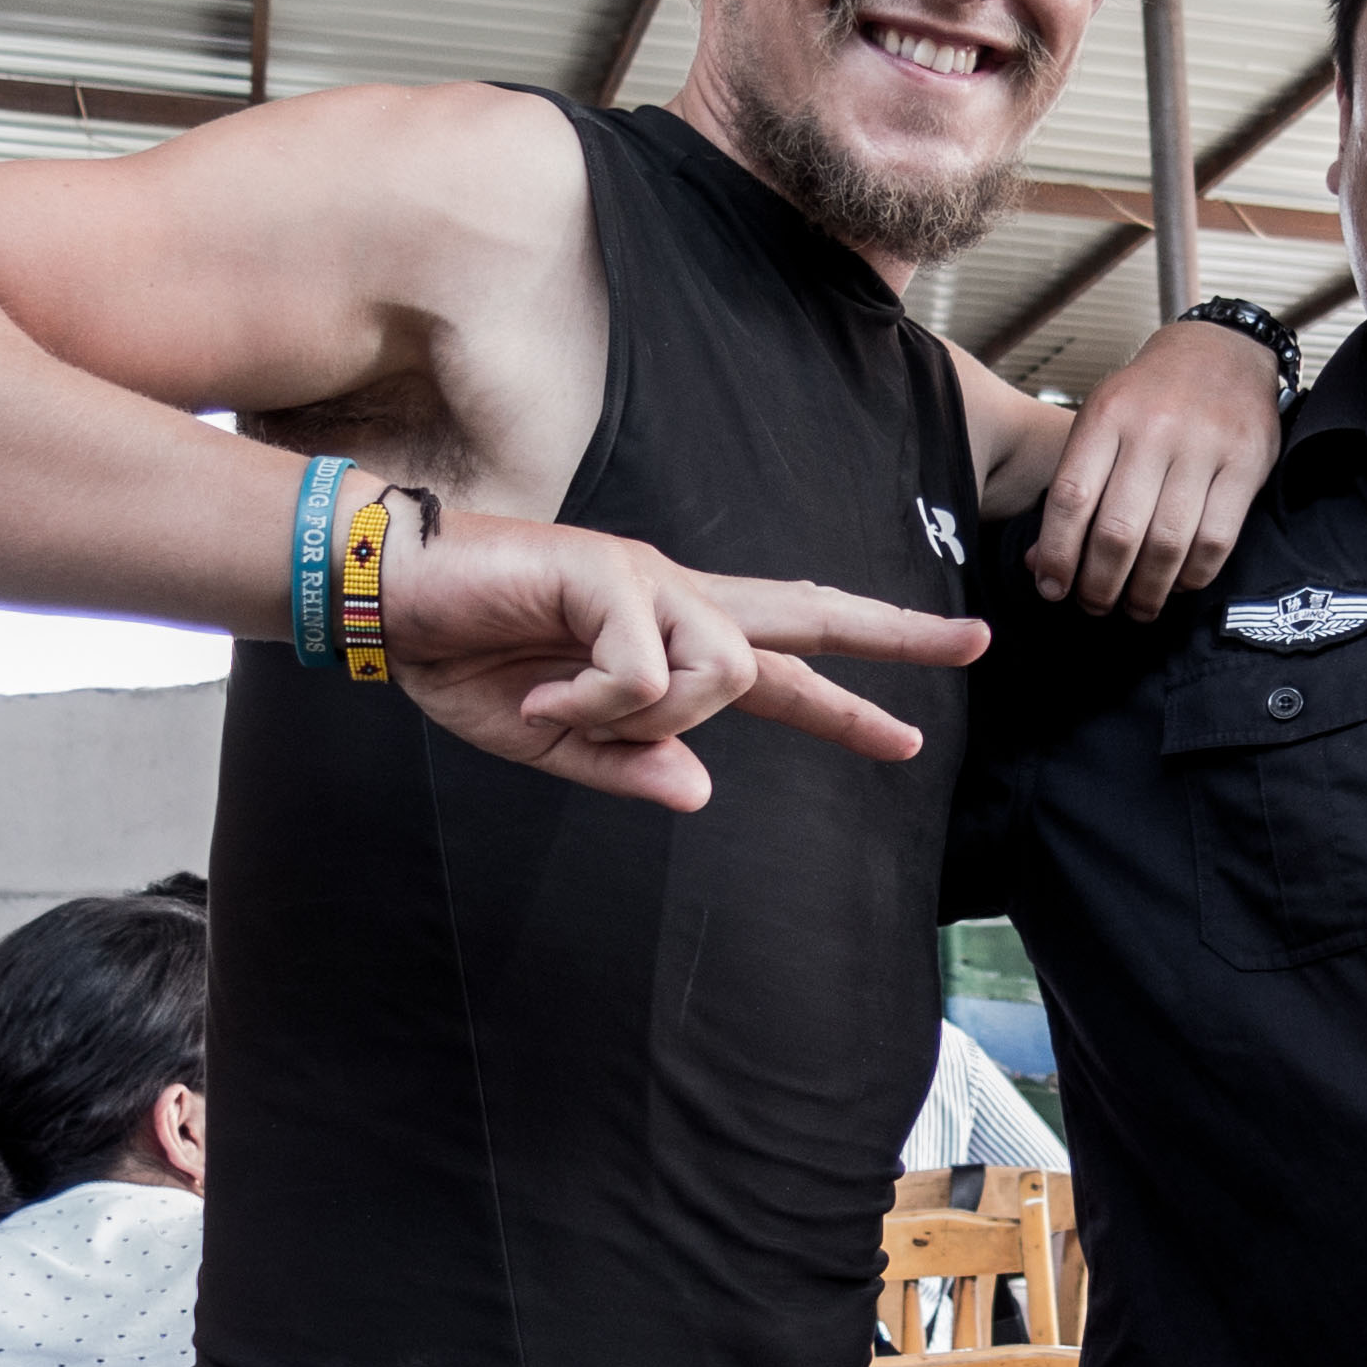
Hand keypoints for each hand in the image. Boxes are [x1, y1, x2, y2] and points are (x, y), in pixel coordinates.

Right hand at [384, 507, 985, 809]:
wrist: (390, 597)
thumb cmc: (463, 659)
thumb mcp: (552, 745)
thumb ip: (626, 767)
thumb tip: (701, 792)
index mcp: (667, 638)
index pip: (781, 668)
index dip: (849, 701)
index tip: (911, 733)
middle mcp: (676, 598)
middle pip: (808, 616)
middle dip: (894, 636)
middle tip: (977, 644)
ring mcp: (647, 580)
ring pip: (729, 668)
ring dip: (652, 718)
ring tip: (565, 719)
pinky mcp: (610, 573)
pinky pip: (649, 671)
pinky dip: (597, 707)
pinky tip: (543, 702)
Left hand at [1027, 318, 1284, 619]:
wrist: (1222, 351)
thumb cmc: (1152, 396)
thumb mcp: (1101, 422)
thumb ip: (1074, 487)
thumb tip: (1042, 563)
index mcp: (1108, 415)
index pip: (1071, 498)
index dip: (1057, 554)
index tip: (1052, 588)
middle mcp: (1154, 429)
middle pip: (1118, 531)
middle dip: (1100, 584)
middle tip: (1095, 605)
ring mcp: (1204, 446)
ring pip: (1167, 543)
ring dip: (1146, 591)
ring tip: (1135, 606)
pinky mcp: (1246, 464)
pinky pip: (1216, 540)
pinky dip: (1192, 576)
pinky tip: (1177, 584)